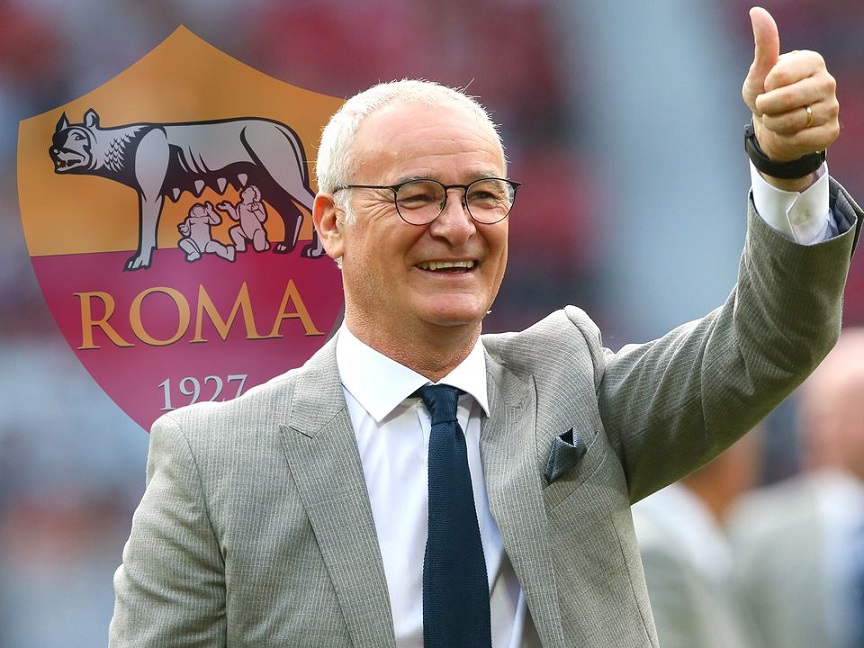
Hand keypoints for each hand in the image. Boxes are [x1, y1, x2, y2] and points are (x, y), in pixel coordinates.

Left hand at [742, 7, 838, 173]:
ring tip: (778, 119)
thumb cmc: (766, 95)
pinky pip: (801, 139)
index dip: (765, 87)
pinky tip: (790, 132)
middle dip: (766, 108)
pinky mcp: (831, 131)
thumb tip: (756, 12)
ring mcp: (832, 107)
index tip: (768, 87)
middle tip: (768, 106)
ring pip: (792, 122)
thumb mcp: (760, 71)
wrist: (771, 127)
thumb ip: (763, 44)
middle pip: (785, 100)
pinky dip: (787, 138)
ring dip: (774, 124)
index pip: (779, 76)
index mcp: (812, 61)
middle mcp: (827, 82)